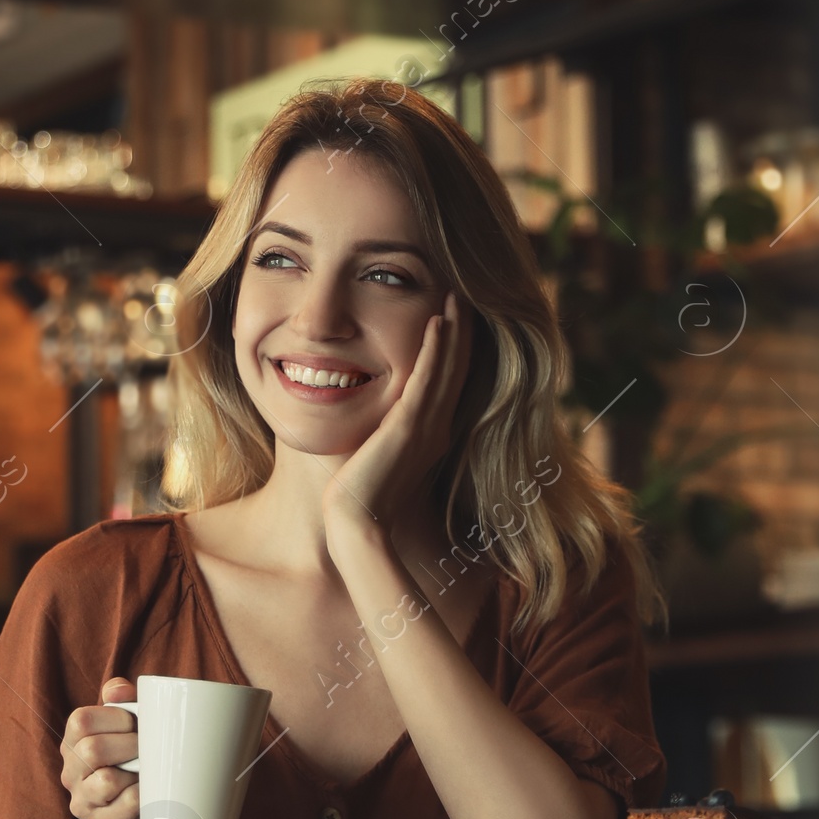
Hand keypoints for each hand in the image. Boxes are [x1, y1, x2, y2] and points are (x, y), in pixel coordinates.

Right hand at [59, 676, 139, 818]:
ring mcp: (83, 802)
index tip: (136, 723)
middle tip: (149, 747)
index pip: (81, 721)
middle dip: (130, 744)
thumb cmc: (135, 759)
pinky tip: (150, 791)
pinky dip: (143, 796)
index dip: (115, 718)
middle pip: (91, 750)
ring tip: (149, 770)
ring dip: (136, 772)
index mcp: (73, 742)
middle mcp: (70, 772)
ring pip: (106, 781)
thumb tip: (120, 689)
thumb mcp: (127, 726)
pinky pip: (125, 807)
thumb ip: (122, 700)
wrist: (148, 811)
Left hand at [321, 290, 469, 548]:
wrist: (356, 523)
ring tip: (457, 296)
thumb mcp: (378, 455)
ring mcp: (426, 427)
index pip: (448, 381)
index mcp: (431, 434)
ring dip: (455, 330)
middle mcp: (436, 427)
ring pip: (447, 369)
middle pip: (456, 369)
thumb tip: (377, 418)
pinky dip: (436, 349)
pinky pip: (427, 379)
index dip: (455, 349)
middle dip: (462, 331)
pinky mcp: (409, 427)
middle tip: (463, 294)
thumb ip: (384, 433)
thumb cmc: (359, 496)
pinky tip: (439, 321)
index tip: (454, 315)